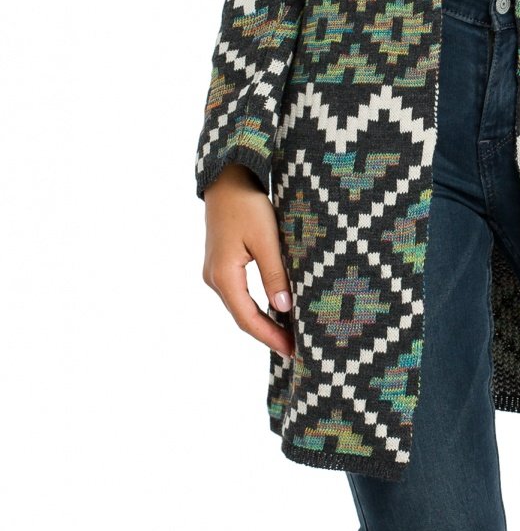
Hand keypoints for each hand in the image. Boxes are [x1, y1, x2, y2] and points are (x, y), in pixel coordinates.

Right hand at [202, 162, 294, 356]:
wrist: (228, 180)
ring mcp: (215, 272)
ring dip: (263, 321)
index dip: (269, 336)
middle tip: (294, 348)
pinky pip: (239, 294)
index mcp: (223, 275)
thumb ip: (274, 275)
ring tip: (288, 334)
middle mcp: (214, 279)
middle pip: (242, 316)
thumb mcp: (266, 239)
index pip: (247, 318)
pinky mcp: (221, 265)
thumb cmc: (247, 205)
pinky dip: (256, 305)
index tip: (291, 350)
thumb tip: (283, 310)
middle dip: (268, 333)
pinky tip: (274, 310)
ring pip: (240, 306)